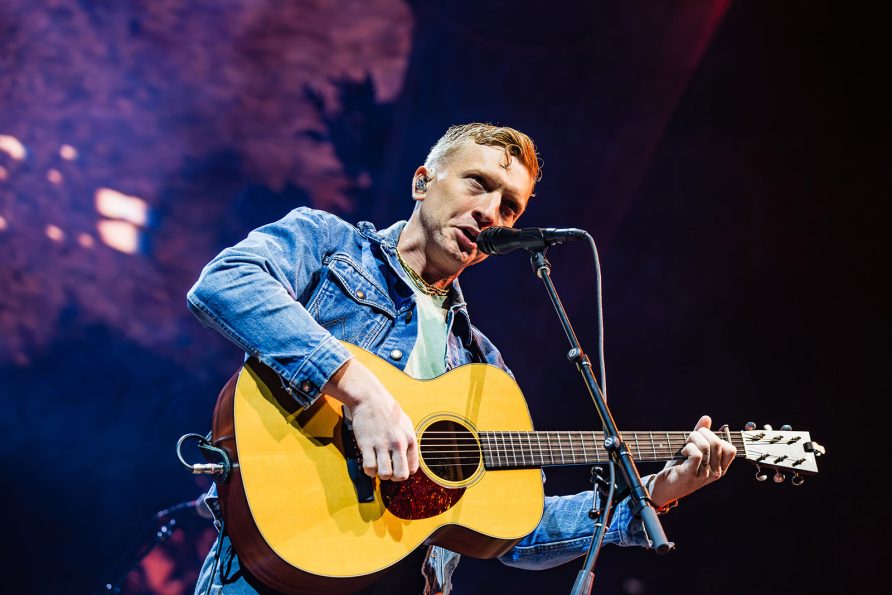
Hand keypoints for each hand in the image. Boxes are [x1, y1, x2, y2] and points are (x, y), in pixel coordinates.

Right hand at [322, 358, 418, 481]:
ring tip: (377, 465)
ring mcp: (382, 444)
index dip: (403, 472)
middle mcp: (398, 443)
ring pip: (384, 474)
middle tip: (387, 470)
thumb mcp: (406, 424)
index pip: (412, 469)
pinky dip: (368, 470)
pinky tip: (368, 462)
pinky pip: (369, 467)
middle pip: (400, 476)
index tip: (396, 467)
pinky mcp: (367, 444)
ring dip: (380, 474)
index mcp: (410, 439)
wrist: (370, 398)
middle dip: (393, 478)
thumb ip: (409, 442)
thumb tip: (410, 460)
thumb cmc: (388, 411)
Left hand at [648, 415, 735, 506]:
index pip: (730, 449)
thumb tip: (707, 418)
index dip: (716, 437)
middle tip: (690, 438)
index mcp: (719, 467)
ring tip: (685, 446)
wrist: (664, 487)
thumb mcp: (693, 450)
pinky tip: (682, 452)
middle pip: (718, 443)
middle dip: (702, 433)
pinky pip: (696, 455)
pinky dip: (688, 448)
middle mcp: (715, 472)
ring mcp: (703, 475)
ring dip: (693, 439)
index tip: (702, 439)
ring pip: (706, 446)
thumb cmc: (679, 468)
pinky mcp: (690, 474)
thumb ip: (701, 435)